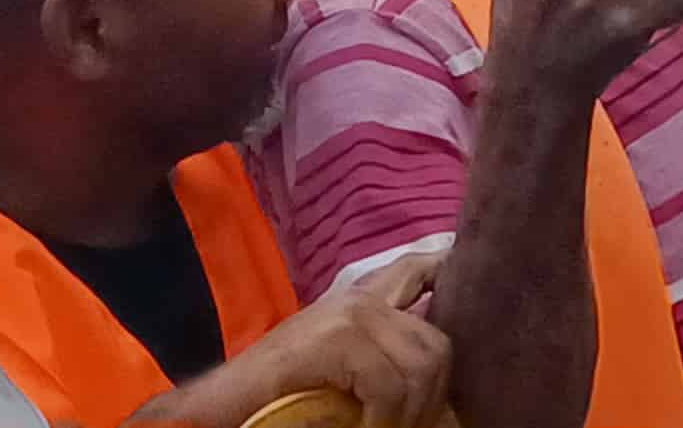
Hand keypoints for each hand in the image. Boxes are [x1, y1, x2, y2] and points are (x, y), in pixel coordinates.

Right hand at [195, 252, 453, 427]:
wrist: (216, 405)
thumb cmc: (276, 396)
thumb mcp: (343, 372)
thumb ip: (381, 358)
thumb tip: (435, 376)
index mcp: (362, 301)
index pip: (421, 269)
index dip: (448, 272)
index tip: (466, 291)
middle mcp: (360, 297)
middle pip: (436, 341)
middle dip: (432, 394)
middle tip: (409, 425)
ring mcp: (349, 312)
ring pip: (421, 365)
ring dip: (411, 413)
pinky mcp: (337, 337)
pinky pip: (390, 384)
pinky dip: (386, 419)